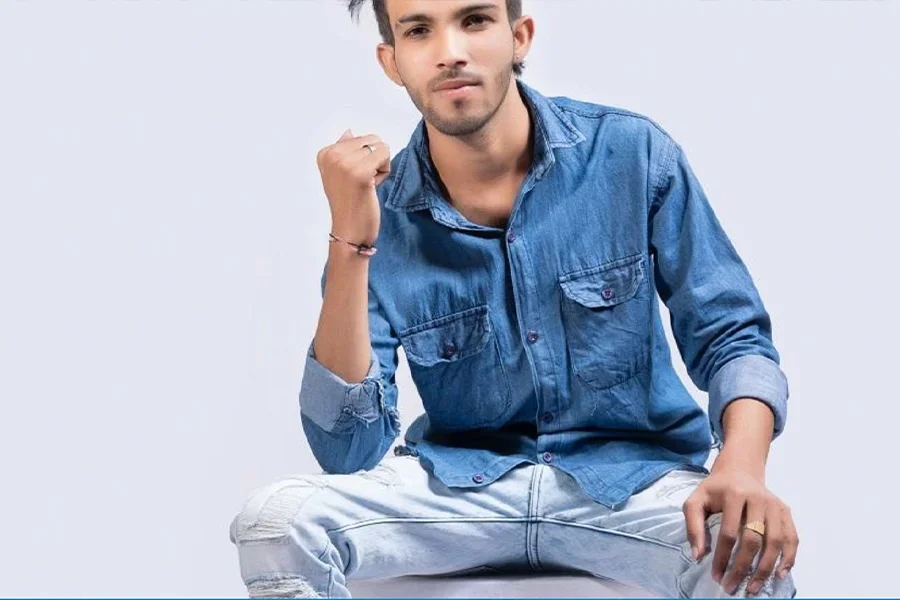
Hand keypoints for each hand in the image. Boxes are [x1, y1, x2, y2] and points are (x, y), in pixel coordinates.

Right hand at [316, 128, 390, 245]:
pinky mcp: (360, 172)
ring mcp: (344, 163)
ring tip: (367, 185)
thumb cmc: (349, 205)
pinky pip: (385, 154)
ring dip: (380, 166)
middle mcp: (331, 155)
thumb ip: (344, 151)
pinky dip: (385, 171)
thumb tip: (349, 132)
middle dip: (373, 160)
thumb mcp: (339, 174)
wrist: (349, 231)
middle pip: (371, 139)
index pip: (359, 138)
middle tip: (362, 182)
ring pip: (380, 146)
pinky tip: (372, 187)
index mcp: (325, 153)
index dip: (363, 159)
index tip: (353, 179)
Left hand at [682, 466, 798, 594]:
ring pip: (776, 542)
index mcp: (734, 494)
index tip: (716, 576)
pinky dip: (789, 558)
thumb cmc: (715, 489)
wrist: (739, 470)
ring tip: (754, 587)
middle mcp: (758, 498)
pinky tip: (780, 574)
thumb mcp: (695, 501)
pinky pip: (792, 537)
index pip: (729, 533)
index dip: (723, 557)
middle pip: (754, 539)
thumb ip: (693, 526)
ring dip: (766, 568)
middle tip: (733, 586)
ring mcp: (775, 504)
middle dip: (743, 567)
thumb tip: (698, 556)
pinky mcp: (785, 510)